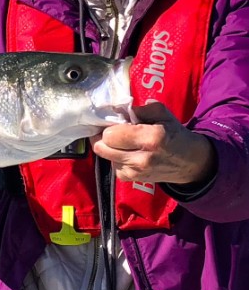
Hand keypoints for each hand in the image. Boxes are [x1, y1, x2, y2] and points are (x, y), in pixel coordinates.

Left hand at [91, 102, 215, 185]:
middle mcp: (140, 158)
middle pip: (101, 147)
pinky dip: (116, 158)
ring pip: (105, 156)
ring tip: (125, 143)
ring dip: (110, 148)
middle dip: (103, 138)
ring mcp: (135, 172)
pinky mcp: (131, 180)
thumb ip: (139, 109)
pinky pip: (112, 166)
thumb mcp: (162, 114)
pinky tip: (129, 153)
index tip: (116, 123)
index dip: (109, 127)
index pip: (110, 134)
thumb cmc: (174, 134)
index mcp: (151, 138)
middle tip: (114, 131)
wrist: (189, 163)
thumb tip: (117, 109)